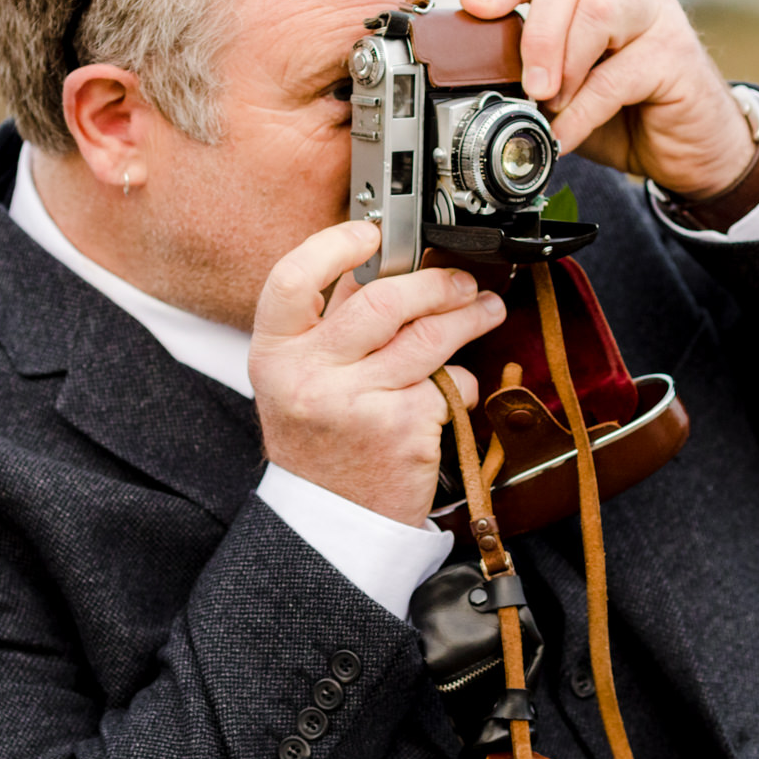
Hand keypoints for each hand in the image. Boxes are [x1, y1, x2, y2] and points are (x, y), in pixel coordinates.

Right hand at [250, 221, 506, 525]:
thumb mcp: (301, 381)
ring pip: (428, 337)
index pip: (292, 279)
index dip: (334, 245)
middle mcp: (308, 377)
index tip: (371, 234)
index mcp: (275, 354)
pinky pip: (449, 384)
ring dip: (468, 317)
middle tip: (461, 283)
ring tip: (484, 310)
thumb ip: (330, 324)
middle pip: (381, 301)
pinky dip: (462, 383)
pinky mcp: (401, 430)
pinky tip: (457, 389)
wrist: (330, 524)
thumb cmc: (320, 444)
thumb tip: (381, 262)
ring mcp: (356, 404)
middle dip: (435, 283)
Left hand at [460, 0, 753, 198]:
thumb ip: (533, 73)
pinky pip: (619, 75)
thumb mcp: (568, 90)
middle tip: (527, 86)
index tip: (474, 6)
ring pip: (597, 11)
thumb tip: (479, 80)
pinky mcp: (676, 58)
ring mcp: (655, 20)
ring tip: (549, 105)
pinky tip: (566, 135)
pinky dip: (582, 111)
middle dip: (535, 34)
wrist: (694, 151)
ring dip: (562, 61)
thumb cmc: (628, 115)